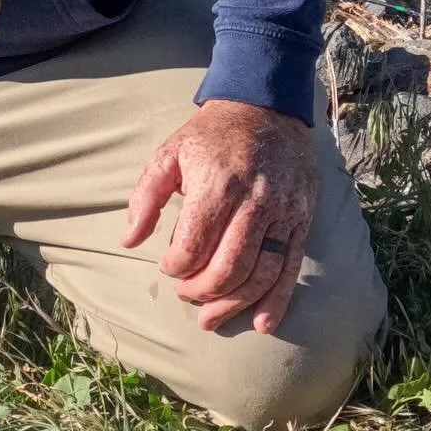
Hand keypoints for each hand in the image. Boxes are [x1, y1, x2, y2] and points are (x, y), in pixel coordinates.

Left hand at [121, 99, 317, 334]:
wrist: (265, 107)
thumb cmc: (210, 135)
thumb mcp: (169, 154)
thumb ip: (145, 197)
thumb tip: (129, 240)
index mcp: (216, 184)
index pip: (193, 246)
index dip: (174, 267)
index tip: (166, 267)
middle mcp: (254, 201)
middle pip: (228, 268)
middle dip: (202, 292)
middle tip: (186, 295)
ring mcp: (283, 212)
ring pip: (261, 275)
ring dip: (234, 304)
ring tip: (211, 317)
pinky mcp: (302, 219)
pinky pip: (291, 269)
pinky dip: (277, 301)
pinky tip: (261, 323)